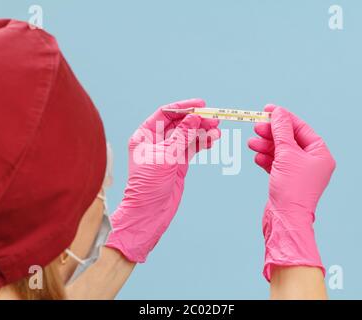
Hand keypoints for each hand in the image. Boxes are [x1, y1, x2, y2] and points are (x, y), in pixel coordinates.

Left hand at [106, 99, 220, 262]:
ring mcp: (168, 152)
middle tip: (214, 120)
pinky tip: (212, 141)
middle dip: (197, 121)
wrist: (149, 213)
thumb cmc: (148, 185)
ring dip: (203, 132)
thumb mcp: (165, 157)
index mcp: (145, 135)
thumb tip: (194, 118)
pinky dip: (202, 143)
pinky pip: (192, 148)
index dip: (184, 108)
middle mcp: (156, 141)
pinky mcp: (178, 163)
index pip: (166, 114)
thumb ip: (181, 137)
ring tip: (217, 132)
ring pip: (188, 136)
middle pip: (180, 124)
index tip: (201, 105)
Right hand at [248, 105, 335, 280]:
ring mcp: (299, 172)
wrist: (285, 219)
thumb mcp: (286, 154)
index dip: (284, 118)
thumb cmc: (292, 188)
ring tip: (251, 143)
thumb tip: (278, 113)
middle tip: (256, 127)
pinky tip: (257, 158)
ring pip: (280, 152)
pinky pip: (276, 164)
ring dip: (266, 146)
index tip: (268, 109)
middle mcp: (312, 162)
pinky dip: (266, 160)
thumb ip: (282, 131)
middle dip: (272, 133)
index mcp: (320, 154)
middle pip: (289, 139)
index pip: (301, 129)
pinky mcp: (287, 181)